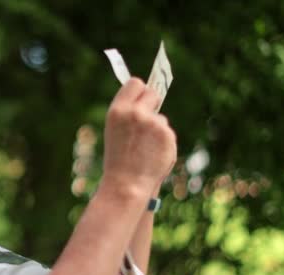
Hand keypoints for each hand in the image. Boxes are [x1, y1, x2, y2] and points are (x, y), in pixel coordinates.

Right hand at [99, 77, 176, 196]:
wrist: (127, 183)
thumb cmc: (119, 159)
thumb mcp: (115, 130)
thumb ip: (129, 113)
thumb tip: (147, 100)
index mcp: (118, 110)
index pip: (134, 83)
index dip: (140, 90)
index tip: (142, 96)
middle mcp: (136, 113)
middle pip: (152, 93)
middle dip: (152, 103)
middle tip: (148, 118)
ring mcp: (153, 123)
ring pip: (161, 118)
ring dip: (157, 129)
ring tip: (145, 148)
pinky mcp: (167, 134)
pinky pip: (167, 133)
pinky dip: (163, 143)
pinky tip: (154, 155)